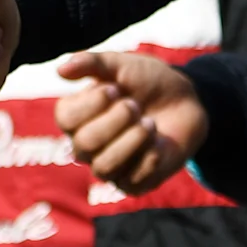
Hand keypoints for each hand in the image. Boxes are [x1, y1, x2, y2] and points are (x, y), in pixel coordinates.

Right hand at [54, 50, 204, 189]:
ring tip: (150, 123)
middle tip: (135, 105)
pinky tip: (159, 142)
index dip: (91, 104)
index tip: (115, 89)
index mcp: (77, 116)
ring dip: (132, 141)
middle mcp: (86, 145)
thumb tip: (60, 70)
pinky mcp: (132, 183)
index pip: (65, 119)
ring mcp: (108, 166)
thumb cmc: (147, 82)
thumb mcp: (121, 64)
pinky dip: (149, 158)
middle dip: (117, 120)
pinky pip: (131, 181)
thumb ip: (91, 63)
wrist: (185, 102)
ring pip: (104, 167)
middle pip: (85, 144)